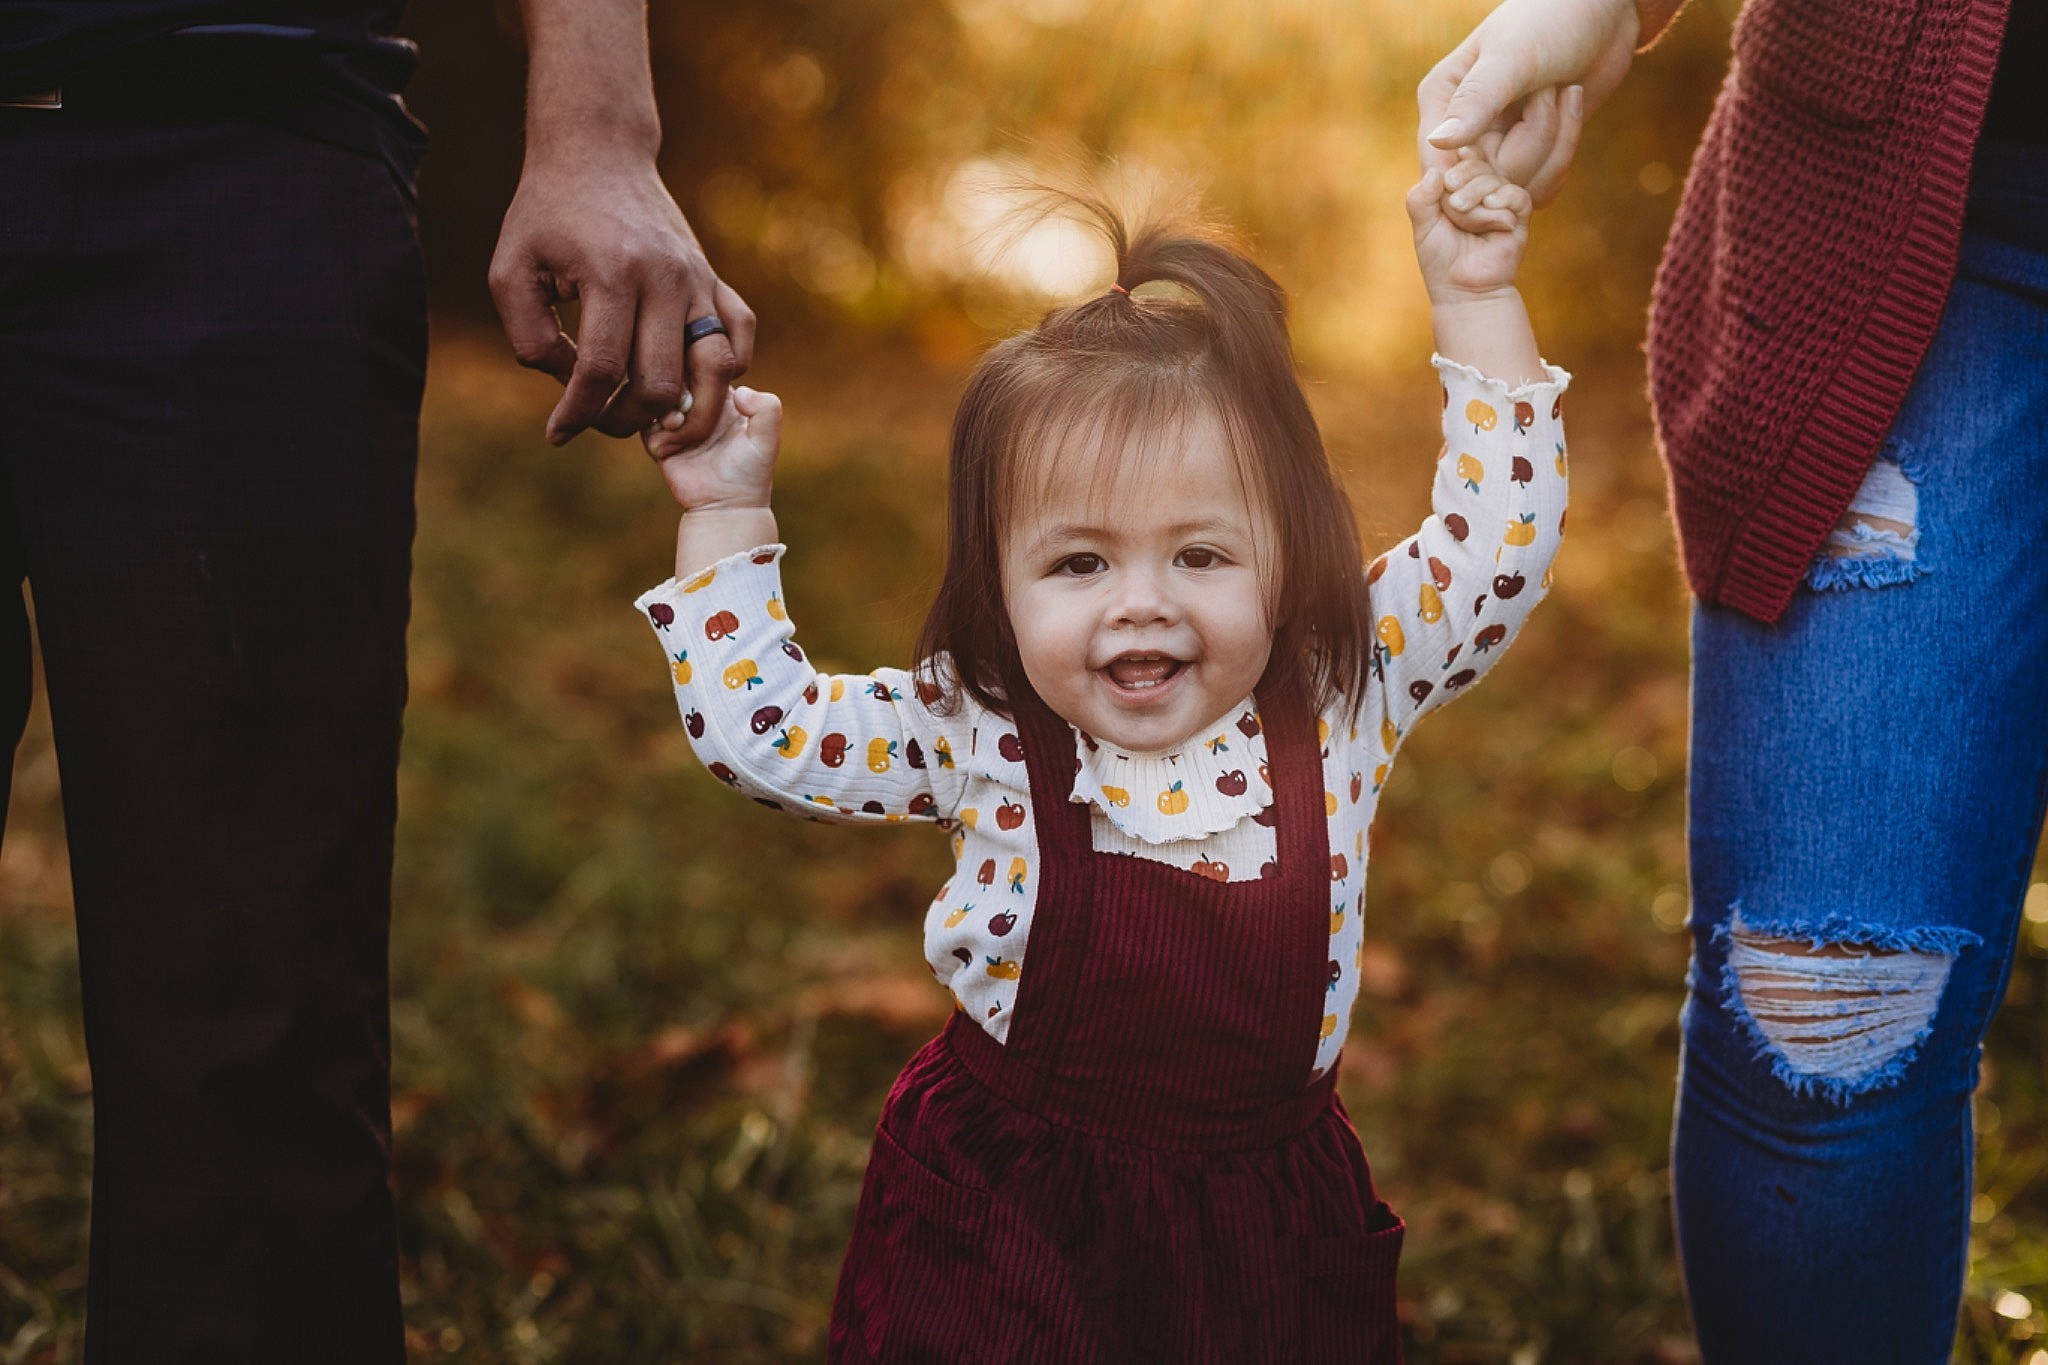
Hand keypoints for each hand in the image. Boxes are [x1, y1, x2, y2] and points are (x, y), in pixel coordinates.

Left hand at [490, 155, 757, 447]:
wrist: (597, 153)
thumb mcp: (510, 272)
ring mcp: (697, 278)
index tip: (557, 433)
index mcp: (611, 274)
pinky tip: (689, 379)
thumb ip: (531, 339)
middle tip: (598, 420)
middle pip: (659, 384)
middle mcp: (664, 279)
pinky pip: (740, 335)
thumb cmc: (546, 215)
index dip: (577, 414)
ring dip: (683, 410)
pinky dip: (725, 370)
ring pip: (712, 370)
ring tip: (651, 420)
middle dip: (624, 420)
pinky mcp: (713, 276)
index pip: (600, 371)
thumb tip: (572, 387)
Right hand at [645, 385, 781, 513]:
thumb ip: (767, 409)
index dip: (699, 373)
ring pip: (657, 398)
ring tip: (675, 422)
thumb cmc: (750, 473)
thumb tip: (740, 389)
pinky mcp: (660, 443)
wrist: (726, 507)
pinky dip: (651, 425)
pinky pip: (644, 423)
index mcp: (724, 398)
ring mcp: (678, 424)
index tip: (703, 390)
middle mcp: (698, 407)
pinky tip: (666, 436)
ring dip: (662, 406)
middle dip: (677, 388)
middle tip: (685, 407)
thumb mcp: (767, 440)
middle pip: (676, 379)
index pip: (704, 368)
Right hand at [1417, 0, 1635, 203]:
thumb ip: (1476, 101)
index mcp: (1441, 101)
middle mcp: (1462, 130)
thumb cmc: (1551, 19)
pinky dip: (1564, 152)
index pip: (1438, 168)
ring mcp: (1496, 145)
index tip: (1502, 184)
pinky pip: (1541, 185)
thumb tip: (1438, 142)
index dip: (1466, 187)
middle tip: (1552, 91)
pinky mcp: (1529, 156)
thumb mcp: (1513, 58)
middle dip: (1528, 149)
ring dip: (1553, 145)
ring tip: (1566, 89)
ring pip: (1515, 188)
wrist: (1602, 13)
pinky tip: (1574, 104)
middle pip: (1482, 185)